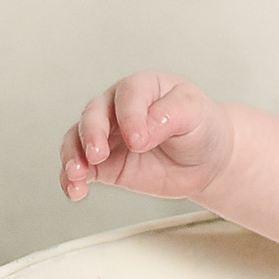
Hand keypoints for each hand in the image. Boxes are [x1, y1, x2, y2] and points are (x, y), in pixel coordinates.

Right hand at [58, 73, 234, 203]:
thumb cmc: (200, 126)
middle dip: (92, 133)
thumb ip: (168, 116)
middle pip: (94, 114)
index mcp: (141, 87)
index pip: (127, 95)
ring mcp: (107, 137)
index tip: (138, 140)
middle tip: (98, 154)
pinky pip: (80, 169)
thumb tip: (138, 133)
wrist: (206, 159)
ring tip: (76, 173)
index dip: (129, 116)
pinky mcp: (103, 165)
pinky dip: (72, 180)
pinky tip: (75, 191)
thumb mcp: (194, 113)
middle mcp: (117, 108)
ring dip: (72, 155)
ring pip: (77, 139)